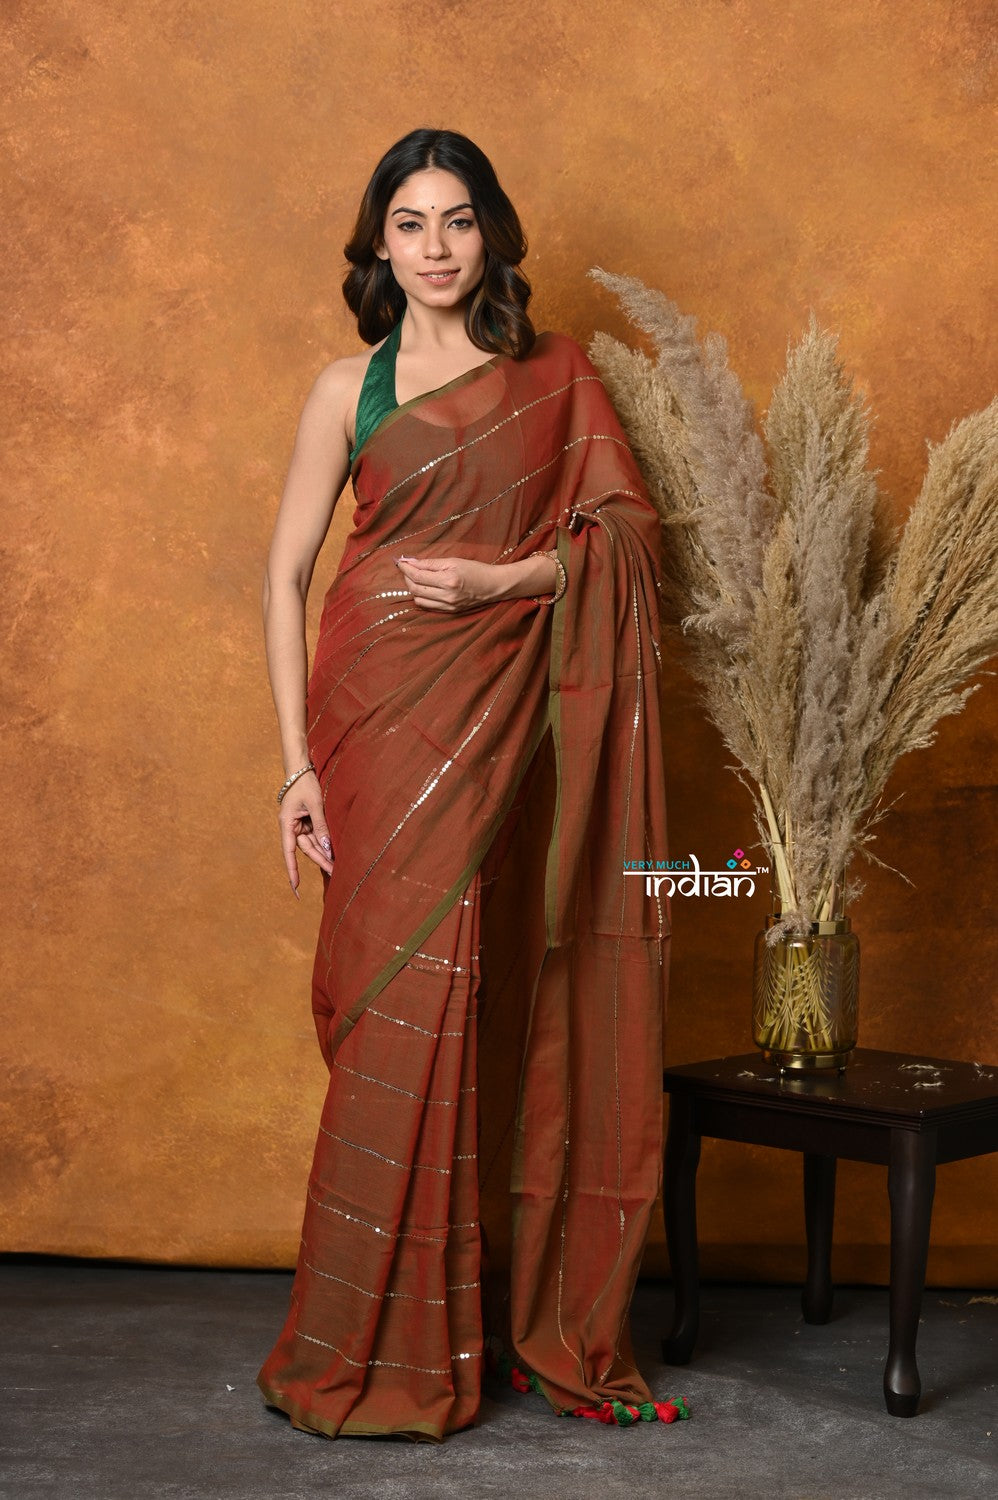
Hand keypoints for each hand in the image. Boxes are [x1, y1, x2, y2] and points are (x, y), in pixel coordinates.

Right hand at [278, 770, 333, 896]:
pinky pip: (316, 835)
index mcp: (287, 824)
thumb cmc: (305, 784)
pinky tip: (333, 853)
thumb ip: (321, 826)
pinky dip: (324, 843)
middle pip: (306, 849)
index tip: (295, 886)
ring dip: (324, 854)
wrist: (301, 769)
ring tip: (337, 867)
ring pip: (313, 844)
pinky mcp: (307, 821)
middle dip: (320, 861)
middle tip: (334, 873)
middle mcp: (291, 827)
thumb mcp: (315, 804)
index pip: (289, 852)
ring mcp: (299, 825)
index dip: (292, 870)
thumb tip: (326, 847)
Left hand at [394, 554, 505, 611]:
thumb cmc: (476, 569)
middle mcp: (447, 596)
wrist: (494, 585)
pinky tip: (424, 588)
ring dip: (413, 589)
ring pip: (419, 600)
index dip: (406, 568)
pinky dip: (422, 597)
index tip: (399, 561)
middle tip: (407, 568)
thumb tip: (411, 562)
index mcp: (448, 581)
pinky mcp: (450, 612)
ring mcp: (448, 606)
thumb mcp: (453, 561)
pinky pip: (428, 606)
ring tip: (416, 578)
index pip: (418, 576)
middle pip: (415, 589)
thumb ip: (430, 563)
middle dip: (406, 578)